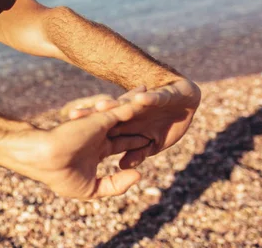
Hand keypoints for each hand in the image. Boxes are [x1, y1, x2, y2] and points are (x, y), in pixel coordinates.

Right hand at [10, 101, 150, 198]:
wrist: (43, 160)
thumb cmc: (61, 176)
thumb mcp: (92, 189)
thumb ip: (116, 184)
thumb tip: (138, 174)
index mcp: (96, 150)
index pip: (122, 145)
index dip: (137, 144)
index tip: (151, 142)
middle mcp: (99, 135)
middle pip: (127, 127)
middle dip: (143, 121)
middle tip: (160, 113)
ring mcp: (99, 126)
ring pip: (125, 113)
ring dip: (141, 104)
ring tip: (159, 95)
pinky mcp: (100, 119)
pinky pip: (122, 109)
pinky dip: (136, 103)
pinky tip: (149, 96)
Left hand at [69, 79, 200, 168]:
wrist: (191, 98)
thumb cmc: (171, 121)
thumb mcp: (153, 143)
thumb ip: (138, 153)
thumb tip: (123, 165)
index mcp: (128, 122)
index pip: (106, 126)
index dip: (89, 128)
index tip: (70, 133)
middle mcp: (133, 112)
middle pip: (110, 113)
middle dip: (92, 115)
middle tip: (72, 115)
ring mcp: (145, 103)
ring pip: (125, 104)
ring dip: (113, 106)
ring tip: (100, 106)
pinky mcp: (162, 95)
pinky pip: (152, 99)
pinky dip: (146, 99)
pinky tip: (138, 100)